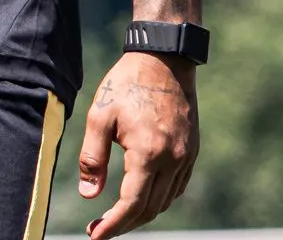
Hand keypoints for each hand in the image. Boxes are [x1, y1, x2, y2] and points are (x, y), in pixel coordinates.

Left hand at [78, 50, 198, 236]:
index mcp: (148, 153)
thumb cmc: (126, 84)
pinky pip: (177, 187)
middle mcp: (173, 160)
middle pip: (150, 208)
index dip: (113, 225)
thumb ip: (93, 158)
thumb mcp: (100, 116)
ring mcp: (187, 157)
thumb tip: (89, 196)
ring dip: (142, 214)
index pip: (132, 204)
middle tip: (100, 229)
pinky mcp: (192, 151)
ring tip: (117, 217)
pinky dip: (159, 199)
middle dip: (124, 224)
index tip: (95, 235)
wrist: (164, 60)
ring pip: (165, 201)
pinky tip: (142, 198)